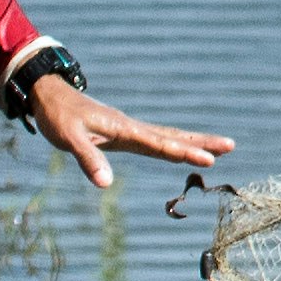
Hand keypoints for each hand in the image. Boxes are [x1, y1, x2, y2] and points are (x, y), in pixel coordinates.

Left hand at [30, 72, 232, 191]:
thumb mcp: (69, 139)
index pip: (159, 143)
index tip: (209, 160)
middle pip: (174, 136)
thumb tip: (106, 185)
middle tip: (231, 146)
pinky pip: (156, 140)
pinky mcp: (124, 133)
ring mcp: (130, 130)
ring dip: (193, 142)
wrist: (49, 96)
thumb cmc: (58, 117)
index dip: (184, 152)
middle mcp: (132, 128)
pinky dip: (174, 144)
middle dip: (202, 143)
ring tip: (220, 148)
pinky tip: (181, 150)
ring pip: (168, 136)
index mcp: (124, 129)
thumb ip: (88, 160)